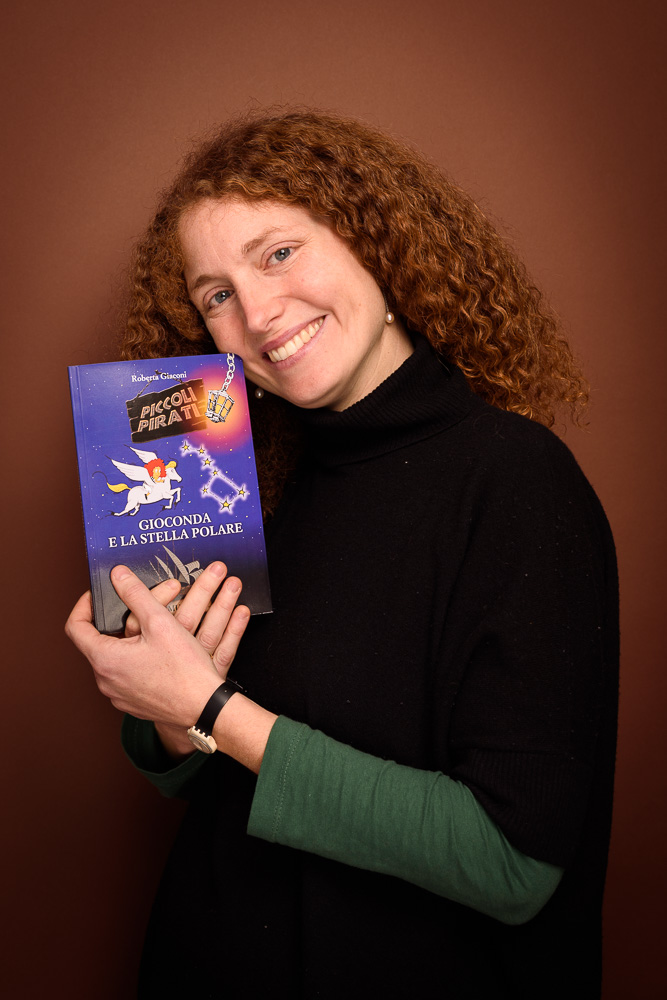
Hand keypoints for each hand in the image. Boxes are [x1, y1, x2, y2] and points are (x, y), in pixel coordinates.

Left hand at [65, 563, 249, 730]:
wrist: (205, 708)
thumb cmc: (185, 670)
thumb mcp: (160, 622)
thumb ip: (136, 594)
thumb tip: (118, 575)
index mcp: (105, 659)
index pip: (76, 627)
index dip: (84, 606)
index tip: (98, 595)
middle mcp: (106, 681)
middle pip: (98, 642)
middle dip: (116, 621)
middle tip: (137, 608)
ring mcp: (119, 695)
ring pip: (114, 659)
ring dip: (128, 640)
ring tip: (153, 629)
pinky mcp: (133, 702)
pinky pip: (127, 675)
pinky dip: (136, 659)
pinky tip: (160, 653)